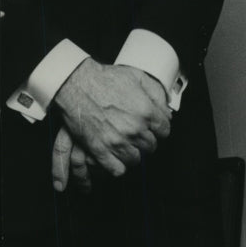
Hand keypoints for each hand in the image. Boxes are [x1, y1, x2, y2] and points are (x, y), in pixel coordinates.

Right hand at [52, 59, 170, 181]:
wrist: (78, 85)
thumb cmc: (107, 79)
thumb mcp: (139, 77)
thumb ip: (157, 94)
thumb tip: (166, 110)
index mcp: (147, 111)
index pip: (165, 130)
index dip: (160, 129)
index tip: (154, 128)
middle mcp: (135, 129)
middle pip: (151, 146)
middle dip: (147, 141)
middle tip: (139, 135)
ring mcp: (117, 141)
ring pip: (135, 159)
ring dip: (134, 153)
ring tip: (128, 146)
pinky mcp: (100, 150)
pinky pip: (117, 169)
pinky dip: (119, 166)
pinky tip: (117, 157)